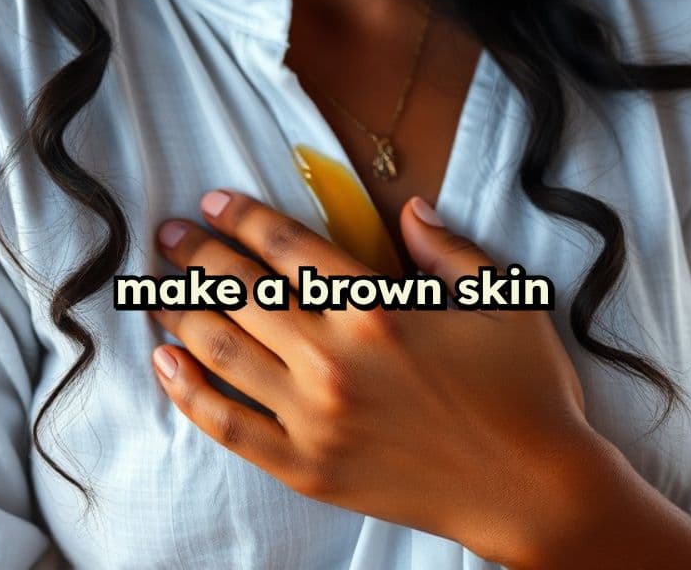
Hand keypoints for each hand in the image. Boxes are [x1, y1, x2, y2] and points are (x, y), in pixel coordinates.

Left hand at [150, 191, 593, 566]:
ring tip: (157, 289)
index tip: (214, 200)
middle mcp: (334, 358)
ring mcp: (316, 418)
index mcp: (376, 307)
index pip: (286, 248)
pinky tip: (166, 363)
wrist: (534, 490)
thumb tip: (408, 206)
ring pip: (224, 352)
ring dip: (181, 313)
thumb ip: (446, 246)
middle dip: (196, 255)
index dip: (243, 217)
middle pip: (242, 292)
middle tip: (168, 234)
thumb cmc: (523, 388)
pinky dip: (190, 394)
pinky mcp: (309, 469)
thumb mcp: (500, 296)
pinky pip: (231, 427)